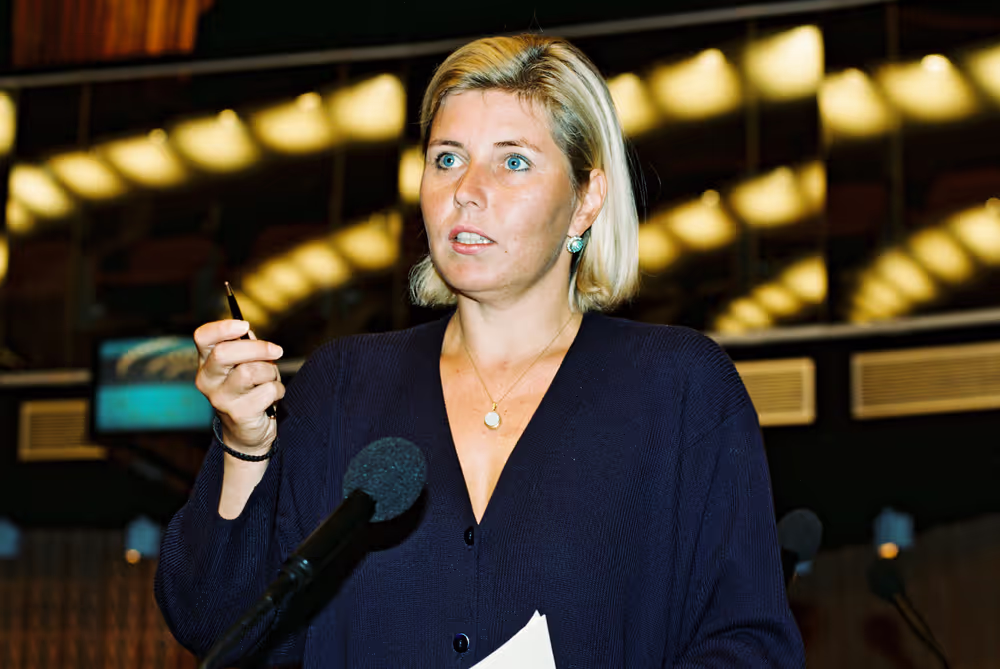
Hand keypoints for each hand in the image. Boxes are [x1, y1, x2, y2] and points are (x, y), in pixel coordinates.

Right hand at [194, 319, 284, 455]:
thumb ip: (245, 347)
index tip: (244, 325)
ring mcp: (220, 399)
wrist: (247, 433)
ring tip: (270, 380)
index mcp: (206, 363)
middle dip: (258, 348)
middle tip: (276, 351)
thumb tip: (248, 331)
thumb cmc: (248, 391)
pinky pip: (267, 390)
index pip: (202, 337)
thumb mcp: (244, 365)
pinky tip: (273, 397)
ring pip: (251, 371)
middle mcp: (207, 380)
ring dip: (271, 372)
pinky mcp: (238, 413)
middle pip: (225, 352)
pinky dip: (278, 390)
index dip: (222, 327)